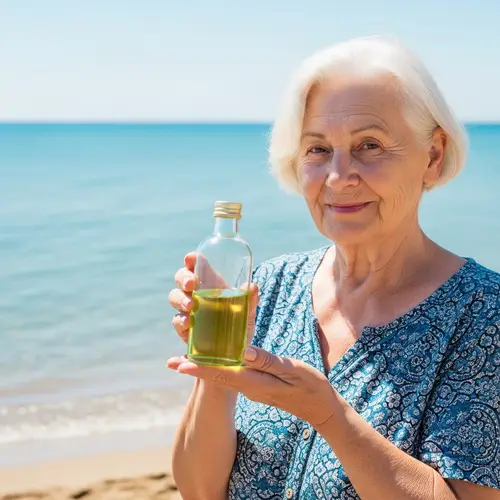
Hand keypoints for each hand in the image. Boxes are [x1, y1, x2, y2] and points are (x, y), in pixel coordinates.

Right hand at [167, 252, 258, 343]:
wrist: (236, 347)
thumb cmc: (240, 320)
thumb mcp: (248, 310)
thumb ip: (250, 299)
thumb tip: (252, 287)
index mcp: (209, 282)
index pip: (196, 265)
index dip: (191, 259)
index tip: (191, 258)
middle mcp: (196, 292)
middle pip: (181, 278)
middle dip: (183, 278)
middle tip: (191, 285)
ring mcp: (187, 309)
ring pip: (175, 297)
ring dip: (180, 299)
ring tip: (190, 306)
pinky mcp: (184, 328)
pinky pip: (177, 321)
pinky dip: (181, 320)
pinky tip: (188, 322)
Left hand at [167, 346, 335, 427]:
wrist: (321, 409)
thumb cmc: (311, 387)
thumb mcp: (292, 370)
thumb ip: (267, 361)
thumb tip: (242, 352)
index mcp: (255, 383)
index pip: (221, 374)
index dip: (199, 368)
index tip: (178, 364)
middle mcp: (248, 388)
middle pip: (216, 376)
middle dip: (194, 367)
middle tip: (171, 362)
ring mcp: (251, 389)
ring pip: (222, 375)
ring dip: (204, 366)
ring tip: (185, 356)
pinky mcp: (255, 386)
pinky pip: (232, 375)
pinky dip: (219, 366)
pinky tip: (215, 358)